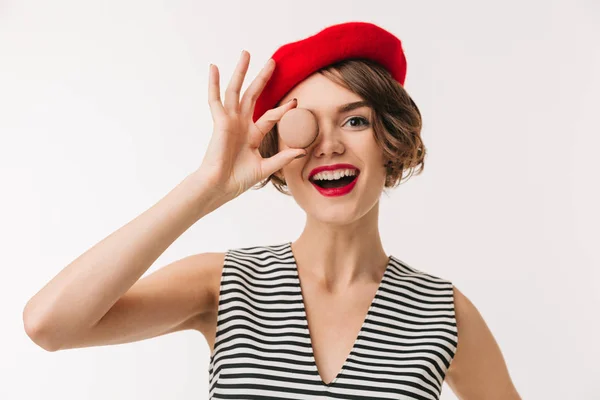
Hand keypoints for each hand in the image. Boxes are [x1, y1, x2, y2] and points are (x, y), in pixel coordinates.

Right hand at [198, 50, 305, 199]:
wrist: (220, 186)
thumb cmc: (238, 180)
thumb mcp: (266, 167)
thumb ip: (283, 157)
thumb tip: (302, 150)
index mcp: (252, 134)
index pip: (271, 116)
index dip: (283, 108)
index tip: (296, 101)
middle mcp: (241, 124)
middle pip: (253, 95)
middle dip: (262, 78)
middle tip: (273, 62)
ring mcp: (230, 121)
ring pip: (236, 90)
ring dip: (240, 72)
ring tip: (246, 54)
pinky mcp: (220, 121)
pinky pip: (215, 99)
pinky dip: (213, 83)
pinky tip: (214, 67)